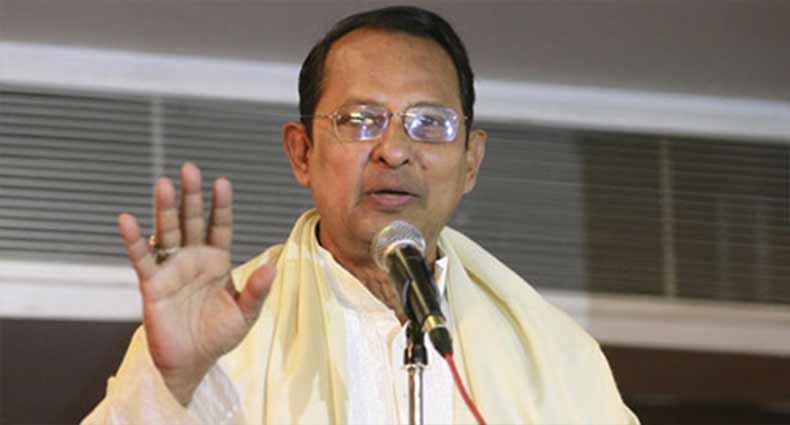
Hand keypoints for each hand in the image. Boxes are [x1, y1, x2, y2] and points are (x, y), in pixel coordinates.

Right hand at [118, 162, 274, 404]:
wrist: (192, 362)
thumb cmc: (219, 335)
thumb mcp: (246, 314)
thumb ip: (257, 290)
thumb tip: (272, 267)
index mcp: (217, 260)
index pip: (220, 226)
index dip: (220, 206)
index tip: (222, 182)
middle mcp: (193, 258)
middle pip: (192, 220)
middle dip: (191, 195)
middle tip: (189, 168)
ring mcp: (171, 268)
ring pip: (167, 232)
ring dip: (165, 209)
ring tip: (163, 184)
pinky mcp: (152, 283)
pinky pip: (142, 258)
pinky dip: (134, 240)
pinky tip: (127, 220)